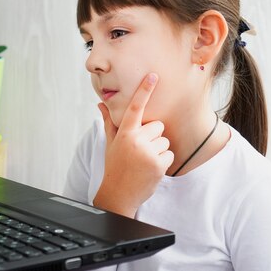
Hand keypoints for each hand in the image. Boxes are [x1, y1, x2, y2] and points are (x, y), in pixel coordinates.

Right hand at [93, 73, 173, 217]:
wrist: (118, 194)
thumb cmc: (115, 165)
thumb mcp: (110, 143)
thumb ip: (109, 122)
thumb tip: (100, 104)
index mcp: (124, 132)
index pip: (135, 107)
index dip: (144, 90)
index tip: (153, 76)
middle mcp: (136, 140)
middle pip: (158, 125)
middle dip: (153, 136)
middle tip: (141, 150)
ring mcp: (148, 152)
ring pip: (165, 140)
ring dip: (158, 150)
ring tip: (144, 161)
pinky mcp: (159, 164)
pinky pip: (170, 153)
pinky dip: (164, 161)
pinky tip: (151, 168)